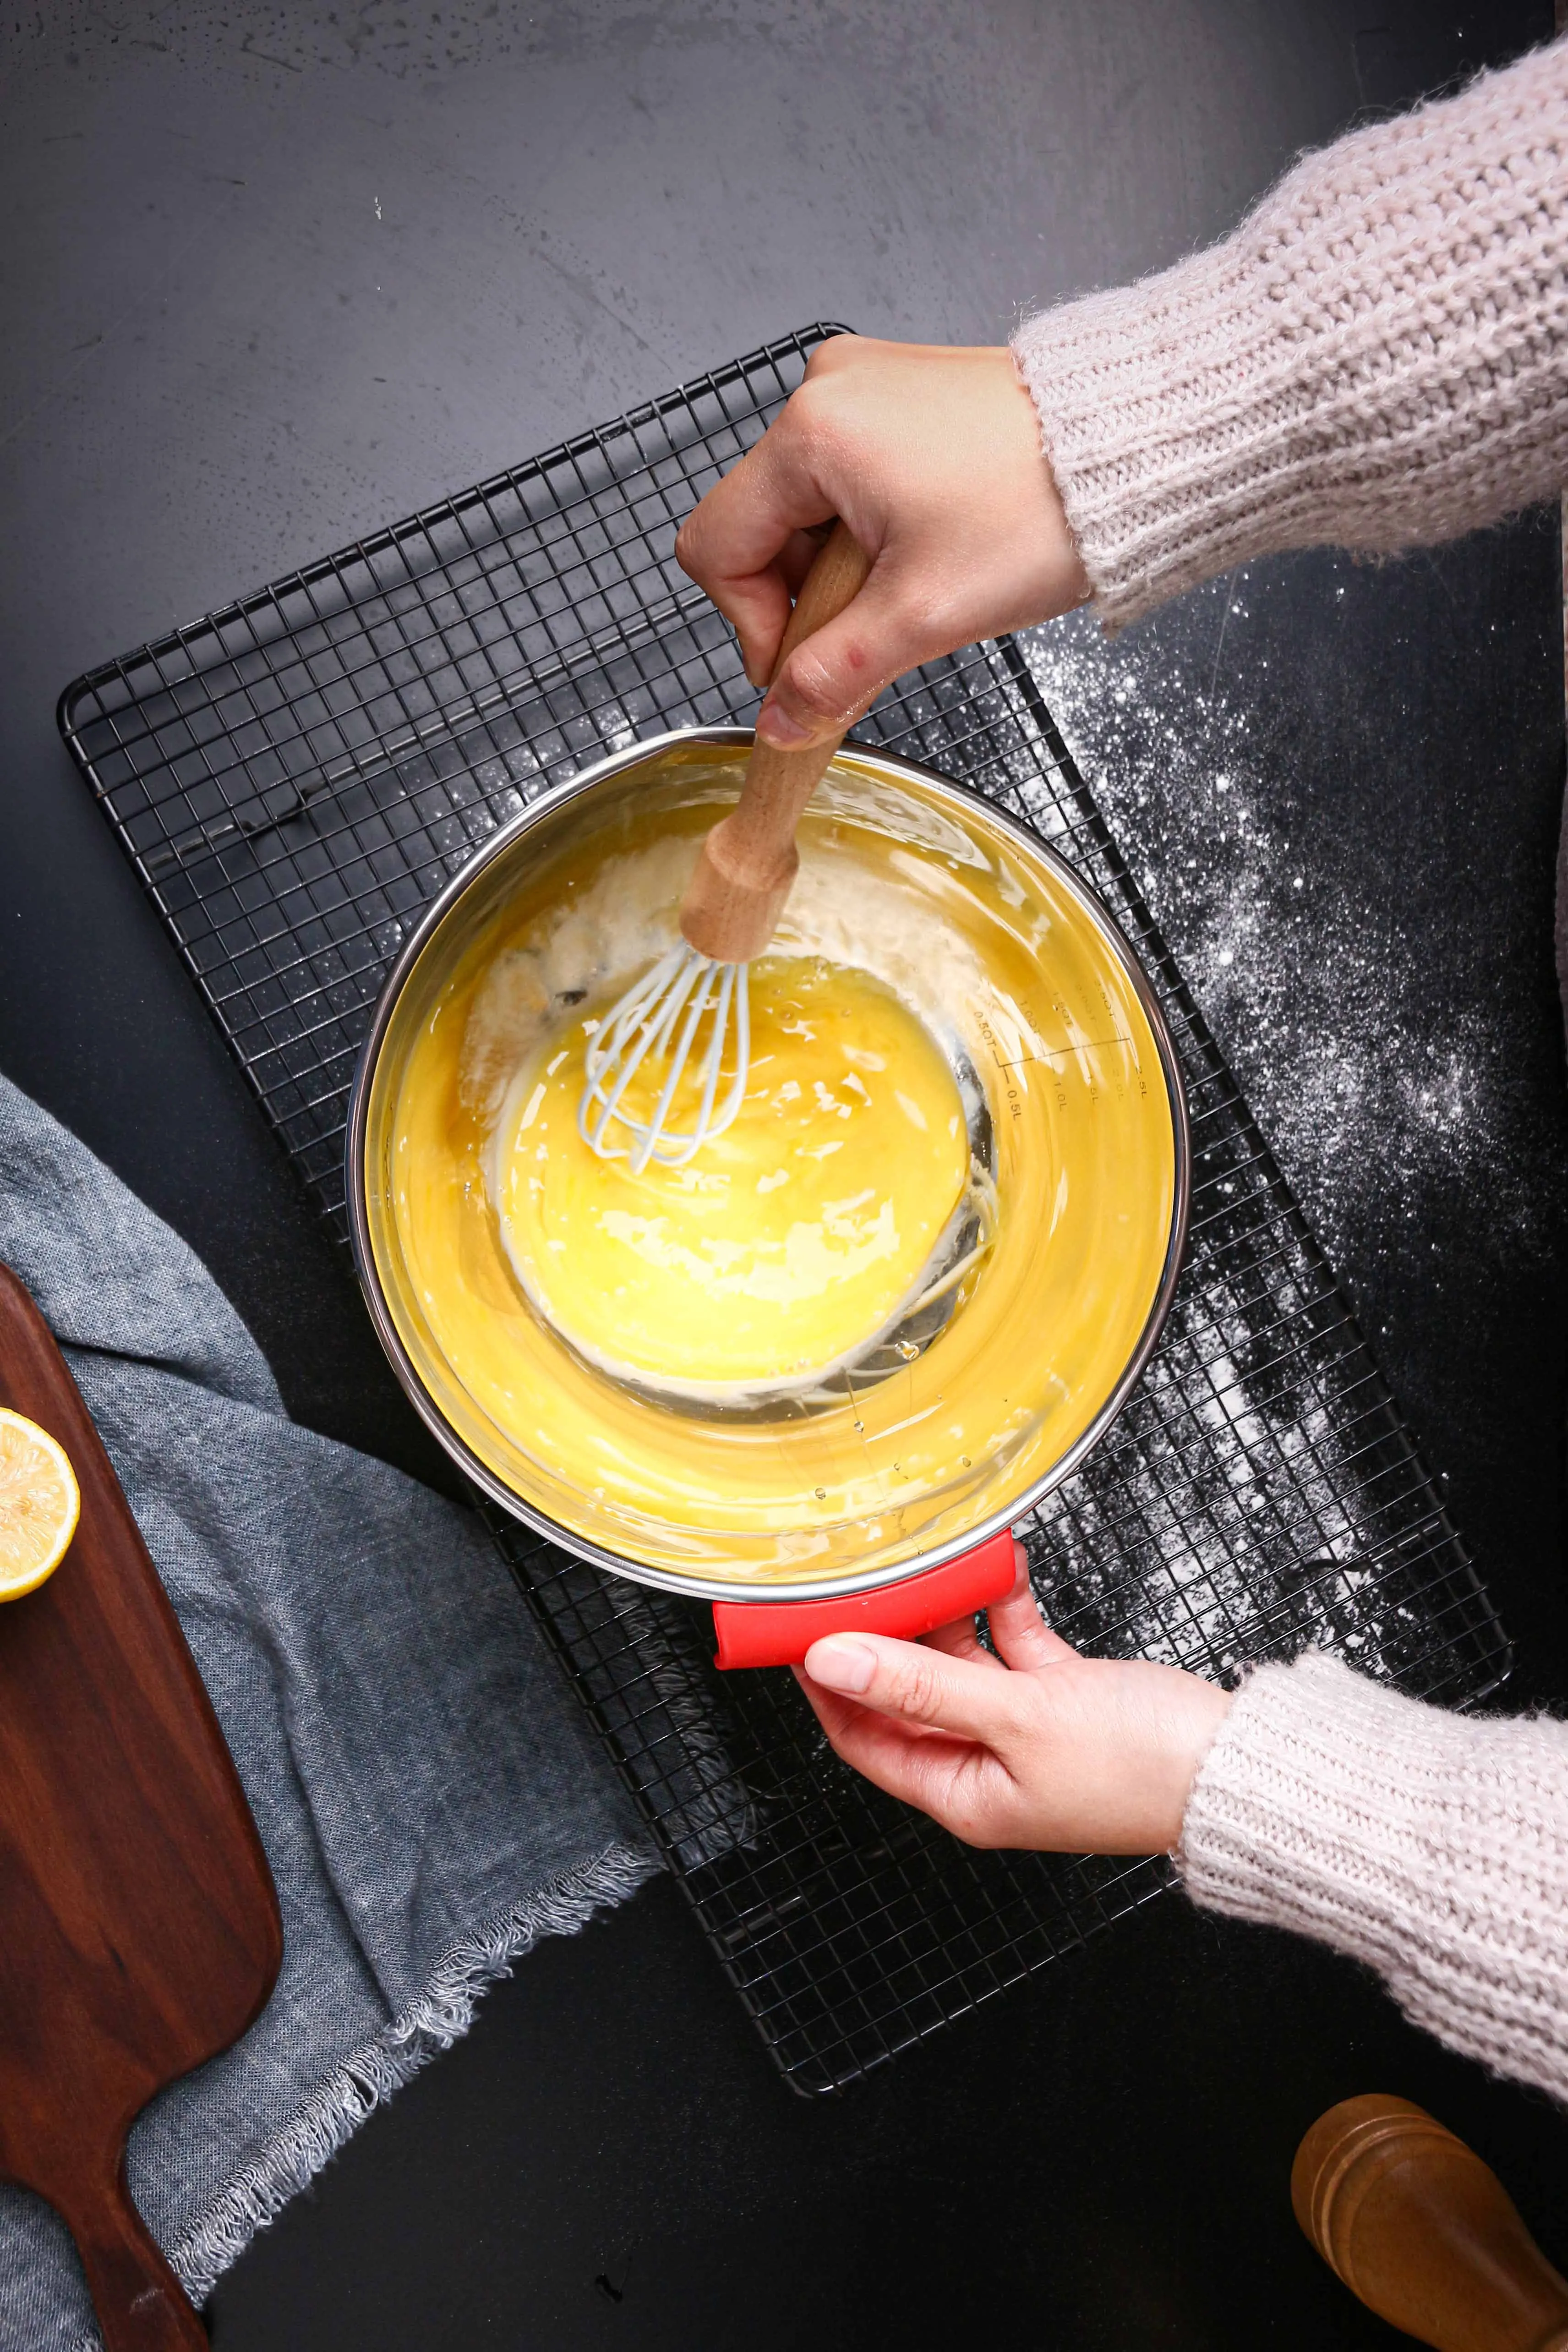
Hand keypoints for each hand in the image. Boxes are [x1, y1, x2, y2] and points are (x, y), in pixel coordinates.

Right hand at [675, 336, 1087, 749]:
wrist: (1144, 443)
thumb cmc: (1043, 505)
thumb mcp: (923, 615)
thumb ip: (834, 673)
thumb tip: (782, 721)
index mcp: (812, 432)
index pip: (717, 547)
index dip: (752, 626)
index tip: (805, 671)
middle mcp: (827, 391)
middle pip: (761, 527)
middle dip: (807, 598)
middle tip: (878, 631)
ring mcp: (867, 387)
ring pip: (808, 509)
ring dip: (845, 569)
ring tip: (919, 585)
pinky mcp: (905, 397)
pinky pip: (852, 481)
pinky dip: (876, 533)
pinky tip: (933, 549)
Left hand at [793, 1543, 1231, 1853]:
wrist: (1236, 1767)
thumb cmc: (1143, 1768)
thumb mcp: (1017, 1717)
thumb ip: (921, 1684)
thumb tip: (835, 1659)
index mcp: (964, 1794)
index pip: (863, 1736)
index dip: (828, 1684)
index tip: (801, 1630)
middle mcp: (989, 1766)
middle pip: (909, 1694)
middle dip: (886, 1636)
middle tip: (860, 1581)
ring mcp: (1028, 1732)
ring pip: (961, 1663)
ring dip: (947, 1613)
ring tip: (928, 1562)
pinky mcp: (1066, 1700)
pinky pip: (1016, 1646)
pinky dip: (1004, 1608)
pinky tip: (1000, 1568)